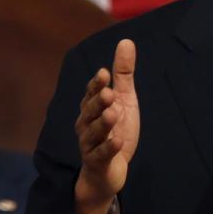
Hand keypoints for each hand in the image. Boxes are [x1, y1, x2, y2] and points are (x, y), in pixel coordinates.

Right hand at [73, 39, 139, 213]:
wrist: (108, 172)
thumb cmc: (115, 130)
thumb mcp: (124, 100)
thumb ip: (123, 73)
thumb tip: (126, 41)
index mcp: (92, 107)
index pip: (92, 93)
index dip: (96, 85)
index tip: (104, 74)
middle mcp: (87, 124)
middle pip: (90, 111)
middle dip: (98, 102)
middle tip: (109, 93)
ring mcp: (90, 144)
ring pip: (93, 133)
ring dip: (102, 124)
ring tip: (112, 114)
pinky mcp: (97, 162)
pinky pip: (101, 155)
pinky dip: (108, 148)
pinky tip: (117, 141)